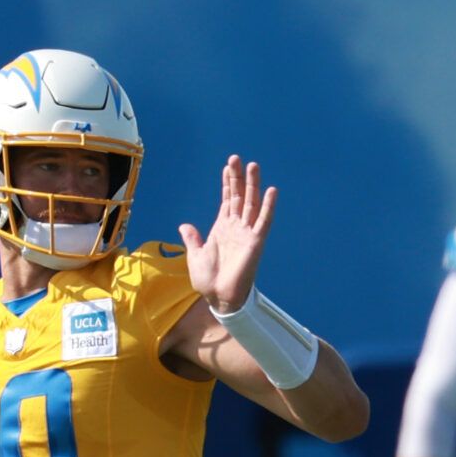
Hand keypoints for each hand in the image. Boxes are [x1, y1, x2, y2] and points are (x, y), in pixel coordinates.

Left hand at [178, 155, 276, 312]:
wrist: (219, 297)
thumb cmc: (208, 280)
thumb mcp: (195, 255)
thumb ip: (192, 239)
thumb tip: (184, 226)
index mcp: (222, 228)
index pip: (227, 200)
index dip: (227, 183)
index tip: (228, 166)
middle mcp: (236, 228)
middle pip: (239, 197)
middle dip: (238, 178)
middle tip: (237, 158)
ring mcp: (247, 233)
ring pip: (251, 204)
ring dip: (253, 185)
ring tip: (253, 166)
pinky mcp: (256, 242)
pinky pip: (264, 221)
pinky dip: (268, 206)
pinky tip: (271, 191)